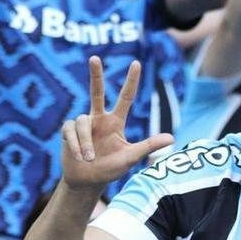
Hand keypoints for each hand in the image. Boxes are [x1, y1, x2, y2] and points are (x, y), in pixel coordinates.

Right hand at [60, 58, 174, 189]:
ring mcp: (83, 124)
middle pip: (96, 92)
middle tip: (94, 58)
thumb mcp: (131, 157)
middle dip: (95, 75)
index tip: (136, 63)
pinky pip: (70, 130)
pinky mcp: (68, 131)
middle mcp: (99, 119)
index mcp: (115, 122)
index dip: (131, 81)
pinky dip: (76, 144)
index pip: (125, 98)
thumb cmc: (110, 169)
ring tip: (89, 159)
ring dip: (86, 143)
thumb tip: (172, 138)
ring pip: (82, 122)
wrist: (87, 181)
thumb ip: (148, 146)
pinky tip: (79, 156)